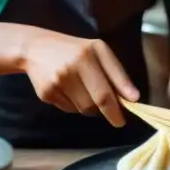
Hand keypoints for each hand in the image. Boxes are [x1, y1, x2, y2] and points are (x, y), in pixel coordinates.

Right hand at [21, 28, 139, 126]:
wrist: (35, 47)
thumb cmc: (74, 49)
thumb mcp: (98, 51)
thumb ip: (117, 74)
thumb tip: (133, 98)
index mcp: (86, 56)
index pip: (104, 93)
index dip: (115, 110)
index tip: (122, 121)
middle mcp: (70, 69)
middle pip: (94, 105)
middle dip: (106, 111)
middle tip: (113, 113)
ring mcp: (55, 83)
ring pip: (82, 109)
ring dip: (90, 106)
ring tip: (85, 89)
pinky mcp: (45, 94)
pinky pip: (68, 109)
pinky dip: (74, 104)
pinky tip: (69, 89)